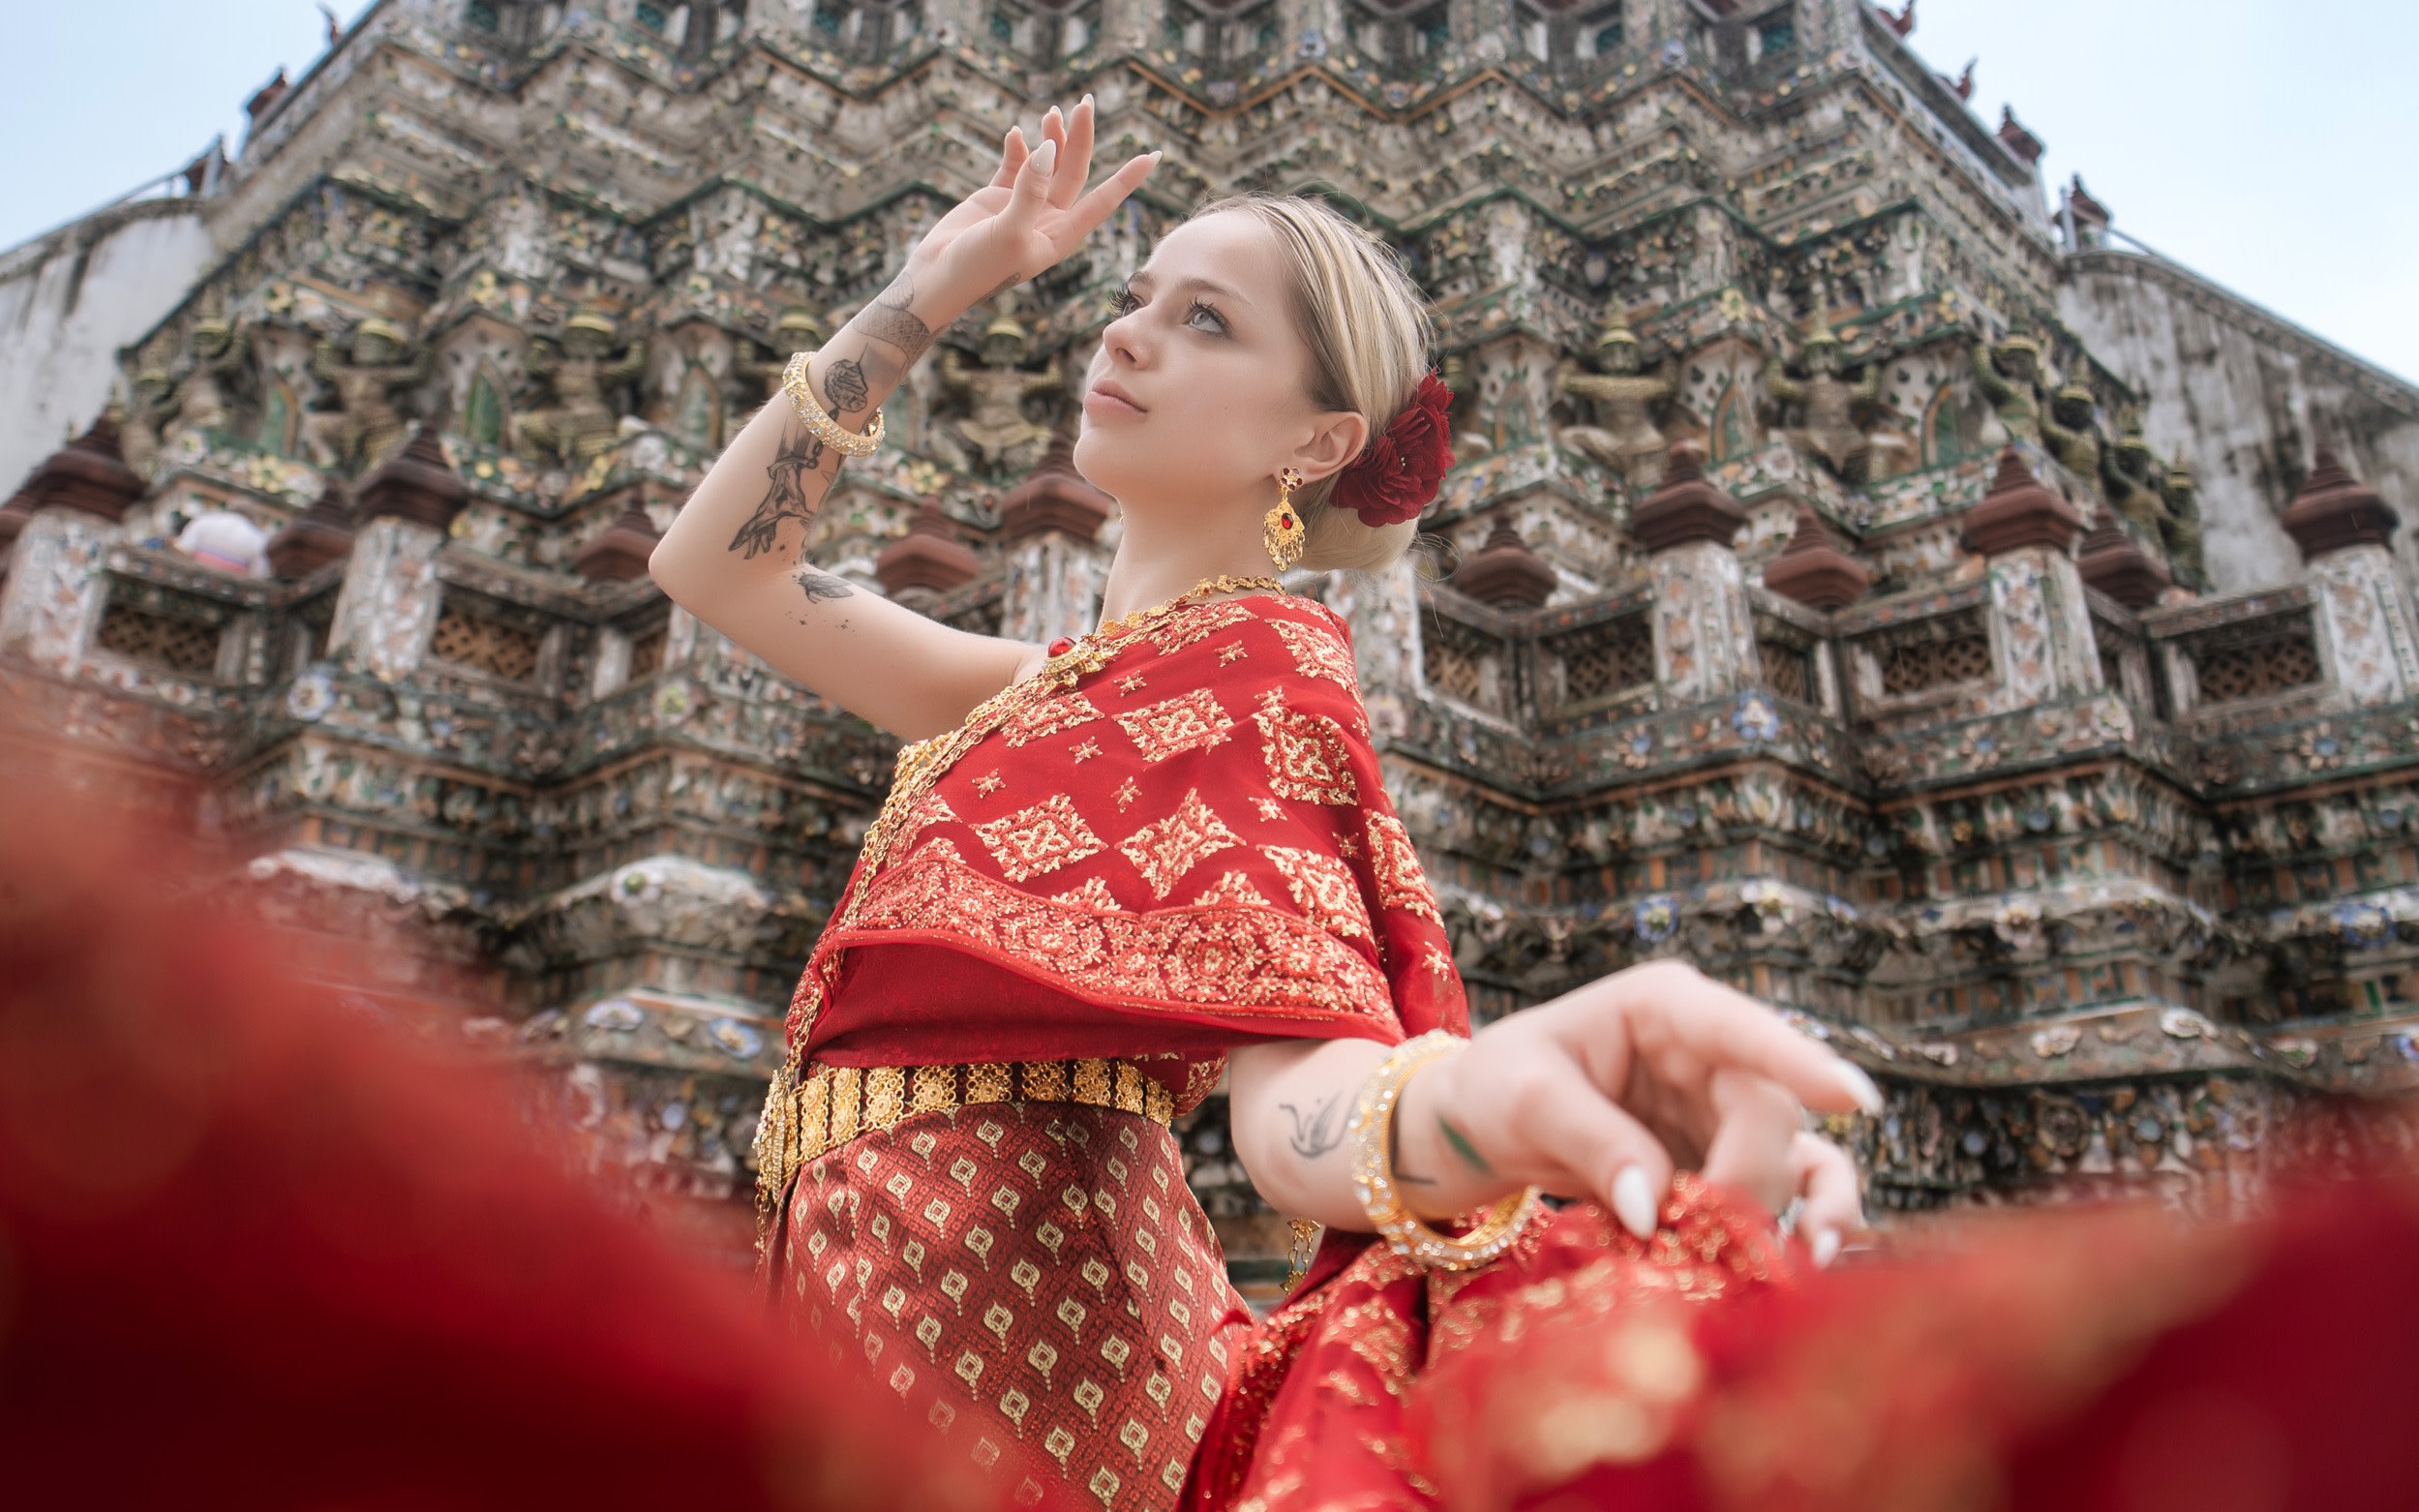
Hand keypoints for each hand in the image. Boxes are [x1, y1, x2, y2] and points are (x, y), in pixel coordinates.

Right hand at [904, 97, 1158, 320]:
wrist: (936, 279)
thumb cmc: (977, 269)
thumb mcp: (1010, 232)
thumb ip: (1030, 191)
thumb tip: (1048, 148)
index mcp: (1060, 236)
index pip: (1102, 201)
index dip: (1128, 178)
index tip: (1153, 156)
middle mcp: (1047, 220)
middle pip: (1074, 171)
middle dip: (1081, 137)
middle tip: (1086, 102)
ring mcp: (1022, 206)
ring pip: (1046, 163)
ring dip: (1051, 137)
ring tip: (1053, 111)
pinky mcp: (996, 197)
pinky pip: (1015, 164)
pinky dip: (1017, 147)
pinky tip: (1016, 133)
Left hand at [1396, 961, 1875, 1262]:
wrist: (1481, 1129)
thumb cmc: (1495, 1088)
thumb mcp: (1524, 1099)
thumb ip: (1592, 1140)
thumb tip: (1655, 1207)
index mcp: (1664, 1008)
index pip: (1740, 1030)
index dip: (1799, 1062)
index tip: (1854, 1099)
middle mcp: (1710, 1052)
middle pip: (1768, 1111)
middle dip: (1747, 1177)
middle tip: (1700, 1230)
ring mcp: (1723, 1109)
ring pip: (1788, 1156)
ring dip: (1780, 1210)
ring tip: (1774, 1261)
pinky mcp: (1725, 1160)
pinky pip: (1789, 1186)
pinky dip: (1803, 1218)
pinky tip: (1809, 1256)